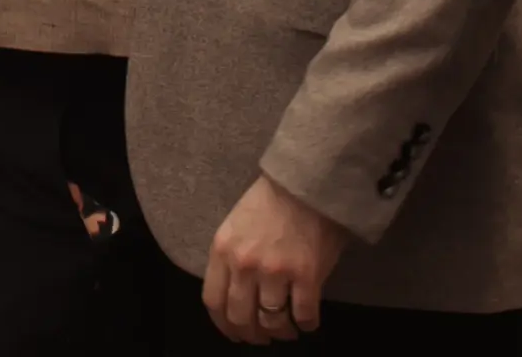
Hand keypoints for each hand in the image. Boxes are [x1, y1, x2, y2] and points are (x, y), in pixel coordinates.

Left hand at [203, 172, 348, 343]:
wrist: (307, 183)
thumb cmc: (270, 201)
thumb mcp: (235, 225)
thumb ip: (230, 259)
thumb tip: (235, 295)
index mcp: (222, 250)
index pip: (213, 301)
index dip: (224, 325)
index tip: (235, 333)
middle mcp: (244, 265)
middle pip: (241, 317)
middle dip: (252, 335)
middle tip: (262, 338)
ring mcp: (275, 271)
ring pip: (272, 322)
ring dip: (280, 332)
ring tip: (287, 330)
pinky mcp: (306, 275)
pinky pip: (303, 315)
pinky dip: (306, 325)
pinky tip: (307, 322)